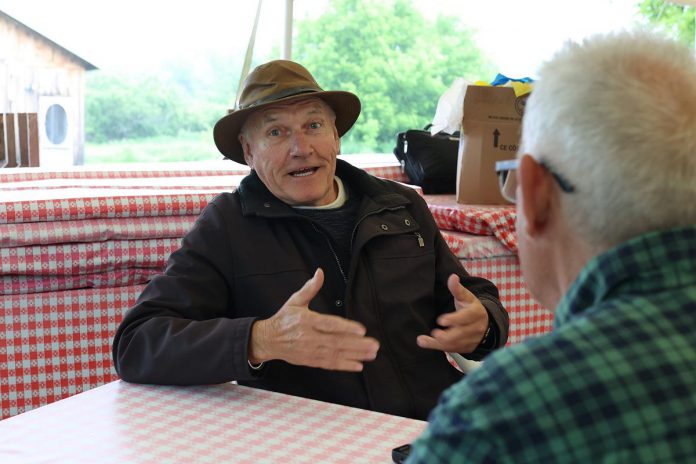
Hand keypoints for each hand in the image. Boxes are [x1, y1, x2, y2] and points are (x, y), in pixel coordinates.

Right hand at [249, 268, 379, 371]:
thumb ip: (310, 288)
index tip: (361, 330)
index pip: (329, 324)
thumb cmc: (284, 319)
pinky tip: (358, 365)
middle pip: (336, 342)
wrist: (267, 340)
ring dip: (355, 355)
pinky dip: (344, 365)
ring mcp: (310, 351)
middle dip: (357, 345)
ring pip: (336, 354)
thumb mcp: (295, 301)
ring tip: (371, 354)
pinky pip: (330, 364)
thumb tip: (320, 272)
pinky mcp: (311, 360)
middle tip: (374, 345)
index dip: (346, 327)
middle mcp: (309, 337)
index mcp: (306, 321)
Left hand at [416, 274, 489, 353]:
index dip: (454, 319)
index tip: (441, 320)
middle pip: (461, 334)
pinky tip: (428, 343)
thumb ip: (457, 289)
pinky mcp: (468, 348)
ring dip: (439, 344)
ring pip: (456, 344)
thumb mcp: (466, 296)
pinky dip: (440, 348)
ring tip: (423, 340)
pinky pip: (454, 350)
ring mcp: (473, 339)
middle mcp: (476, 328)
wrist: (484, 323)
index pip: (466, 317)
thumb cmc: (470, 307)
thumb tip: (452, 277)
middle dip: (447, 335)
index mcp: (476, 313)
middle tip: (434, 333)